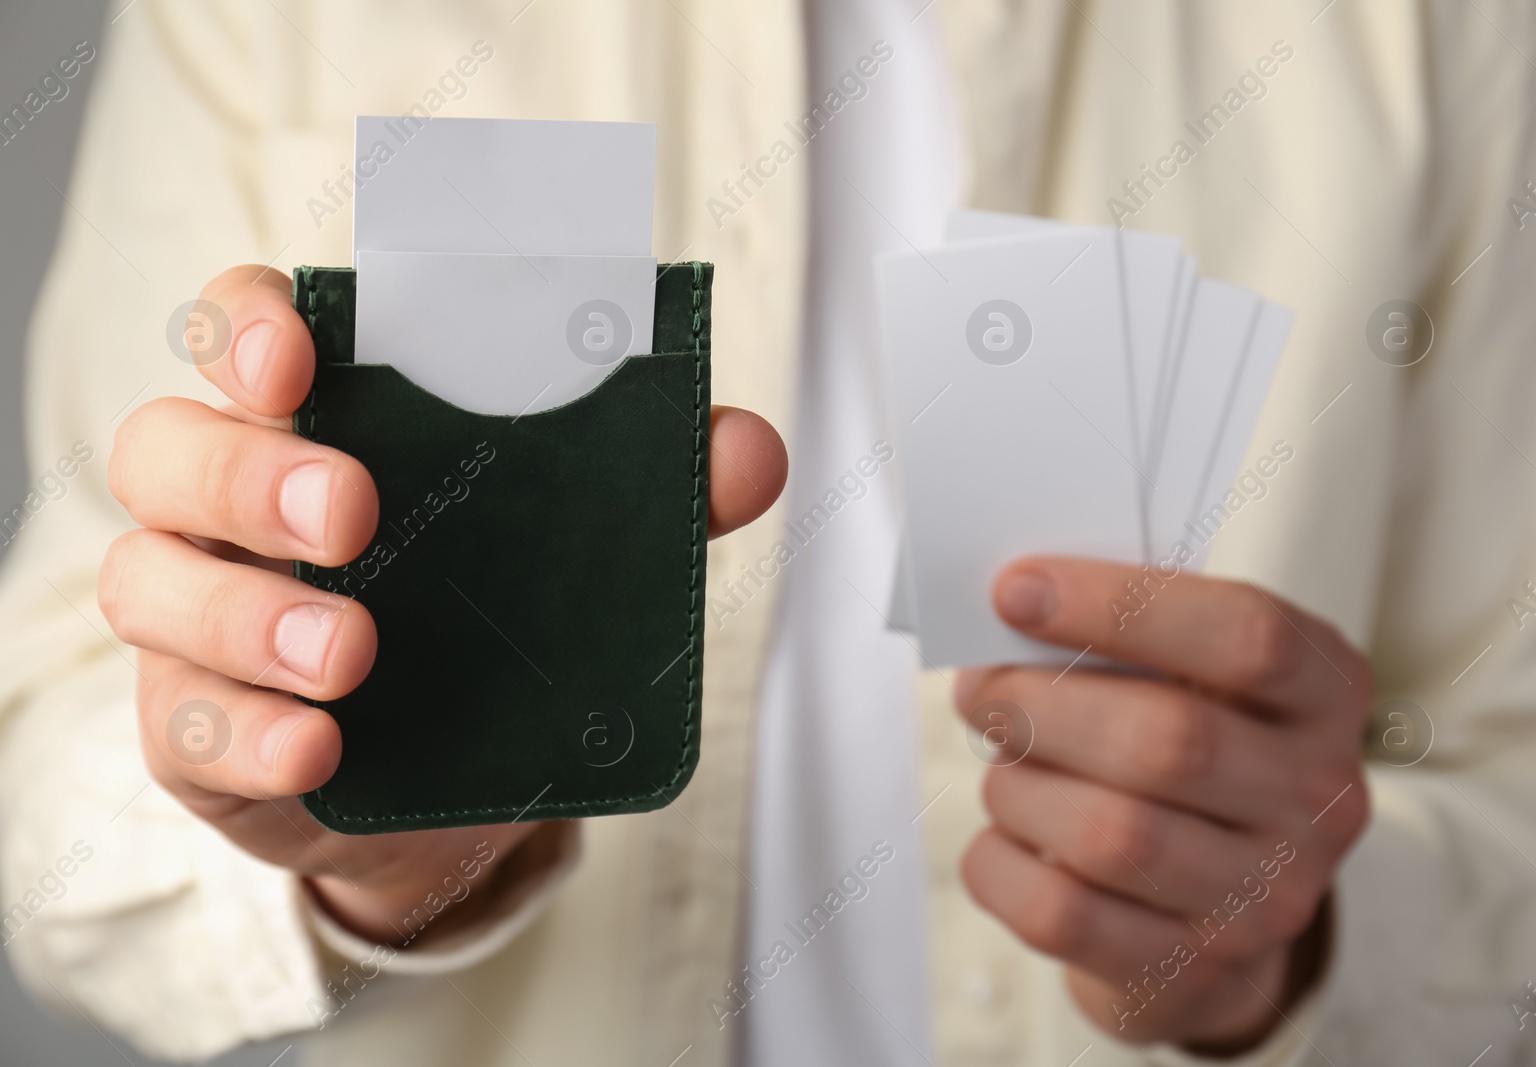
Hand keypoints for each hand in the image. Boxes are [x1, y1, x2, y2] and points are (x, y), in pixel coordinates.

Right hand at [100, 265, 787, 943]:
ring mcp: (196, 618)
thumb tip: (750, 450)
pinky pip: (183, 725)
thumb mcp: (575, 551)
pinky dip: (247, 735)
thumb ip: (655, 492)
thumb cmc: (490, 624)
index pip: (241, 334)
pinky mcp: (193, 729)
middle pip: (165, 447)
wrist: (453, 786)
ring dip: (246, 614)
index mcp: (316, 426)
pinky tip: (317, 750)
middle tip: (351, 515)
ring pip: (146, 583)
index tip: (299, 354)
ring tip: (352, 652)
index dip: (247, 328)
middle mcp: (226, 507)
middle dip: (244, 471)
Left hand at [956, 558, 1369, 1052]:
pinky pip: (1060, 913)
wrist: (1217, 912)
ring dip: (1020, 787)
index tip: (1016, 590)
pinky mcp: (1192, 970)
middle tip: (981, 689)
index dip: (1121, 604)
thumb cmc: (1184, 756)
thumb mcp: (1189, 677)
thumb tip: (1011, 610)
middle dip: (1041, 704)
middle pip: (1168, 740)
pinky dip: (1000, 863)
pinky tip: (1003, 838)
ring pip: (1110, 834)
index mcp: (1325, 693)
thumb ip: (1124, 636)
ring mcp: (1265, 897)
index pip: (1247, 635)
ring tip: (1005, 768)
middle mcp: (1317, 799)